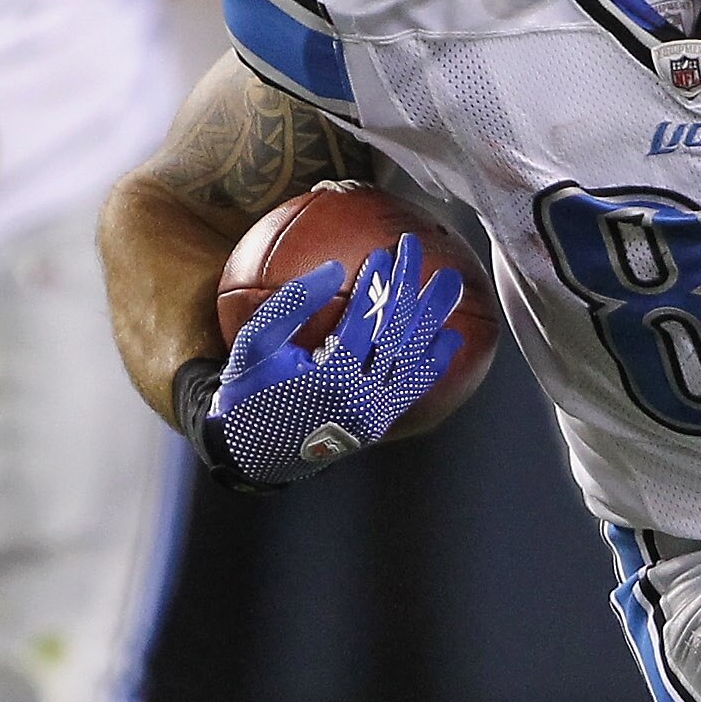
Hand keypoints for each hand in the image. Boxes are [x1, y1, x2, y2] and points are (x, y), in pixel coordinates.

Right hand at [211, 237, 468, 485]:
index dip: (377, 284)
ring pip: (414, 358)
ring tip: (449, 283)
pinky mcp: (380, 423)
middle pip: (396, 332)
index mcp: (330, 377)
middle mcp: (361, 398)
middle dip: (409, 286)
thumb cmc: (250, 389)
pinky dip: (433, 361)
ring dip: (434, 317)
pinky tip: (449, 336)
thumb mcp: (255, 343)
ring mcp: (375, 414)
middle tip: (415, 249)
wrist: (257, 452)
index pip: (365, 321)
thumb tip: (333, 267)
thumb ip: (292, 304)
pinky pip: (413, 388)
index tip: (384, 253)